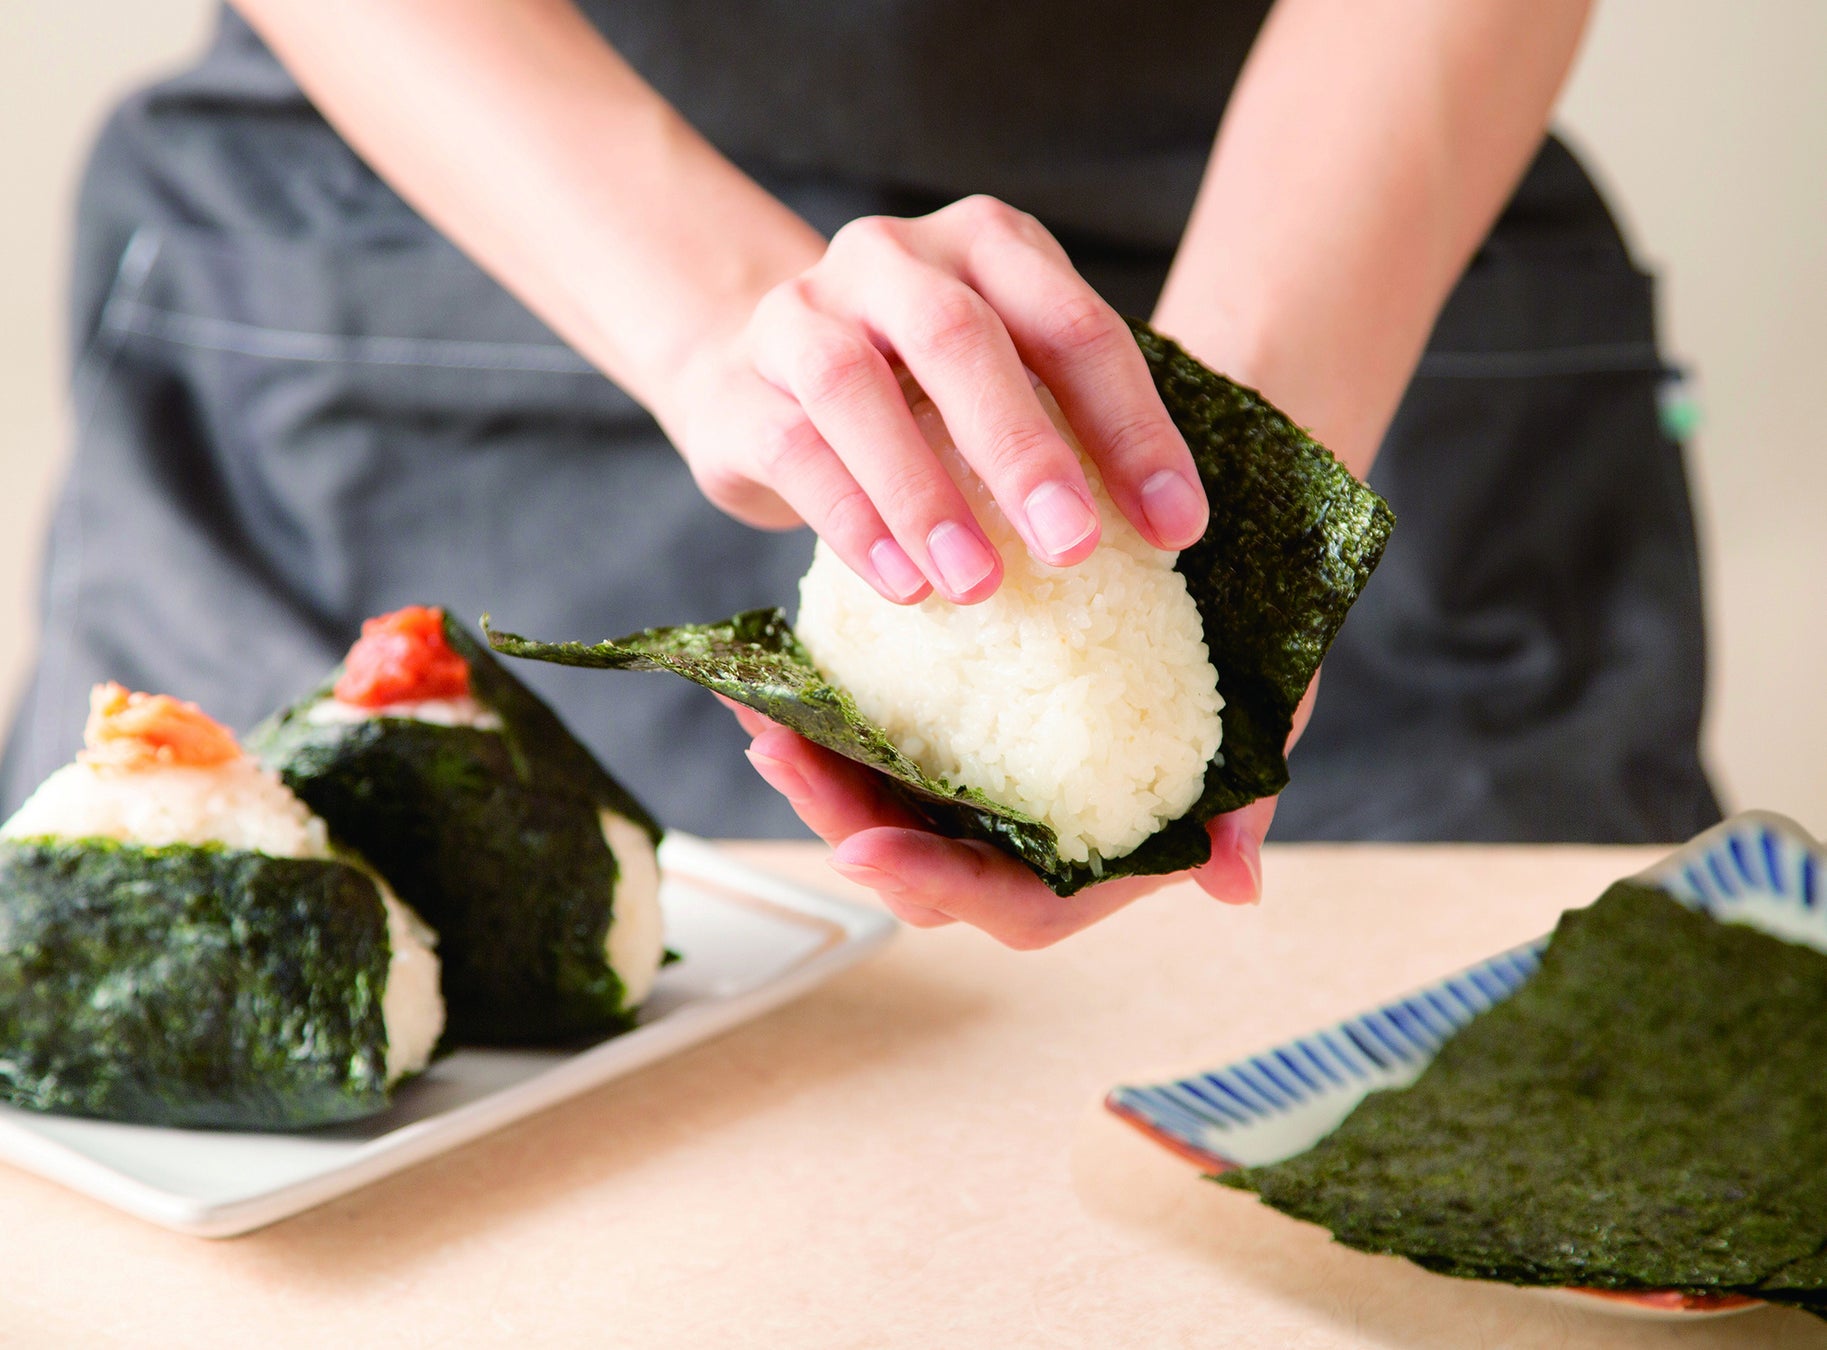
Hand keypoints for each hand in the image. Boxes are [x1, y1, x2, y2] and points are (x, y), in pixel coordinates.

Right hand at [655, 196, 1209, 605]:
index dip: (1131, 426)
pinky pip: (792, 448)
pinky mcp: (737, 389)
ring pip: (854, 387)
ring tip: (977, 583)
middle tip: (1074, 547)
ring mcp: (800, 314)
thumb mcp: (1002, 383)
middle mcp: (890, 258)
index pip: (1070, 325)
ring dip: (923, 492)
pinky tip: (904, 584)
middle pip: (958, 338)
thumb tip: (1169, 527)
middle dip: (1024, 449)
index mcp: (985, 244)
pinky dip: (854, 521)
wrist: (752, 376)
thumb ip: (1071, 425)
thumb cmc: (913, 393)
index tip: (1178, 527)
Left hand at [723, 695, 1310, 949]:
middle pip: (923, 866)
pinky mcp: (958, 728)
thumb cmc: (1257, 651)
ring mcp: (990, 785)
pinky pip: (883, 743)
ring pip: (887, 808)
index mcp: (1102, 860)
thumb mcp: (1266, 715)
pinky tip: (778, 679)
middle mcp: (1034, 836)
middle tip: (780, 753)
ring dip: (818, 773)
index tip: (868, 852)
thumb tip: (1235, 887)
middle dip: (843, 819)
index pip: (1017, 905)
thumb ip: (1239, 807)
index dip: (943, 887)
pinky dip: (830, 718)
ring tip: (761, 717)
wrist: (1226, 565)